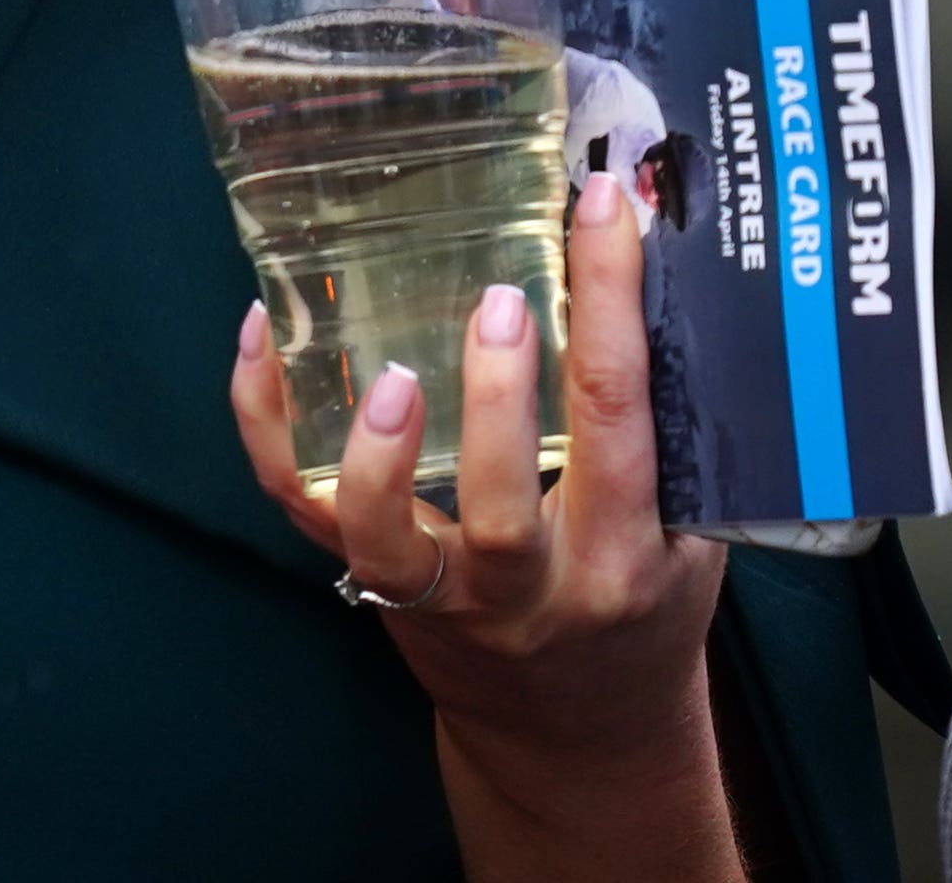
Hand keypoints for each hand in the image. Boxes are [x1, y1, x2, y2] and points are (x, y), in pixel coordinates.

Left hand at [230, 168, 733, 868]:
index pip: (620, 419)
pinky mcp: (374, 588)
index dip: (610, 306)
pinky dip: (266, 426)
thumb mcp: (692, 539)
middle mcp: (529, 585)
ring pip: (388, 534)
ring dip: (373, 453)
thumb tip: (649, 278)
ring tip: (384, 374)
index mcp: (625, 556)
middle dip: (498, 396)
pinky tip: (259, 340)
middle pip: (501, 500)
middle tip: (496, 296)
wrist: (582, 742)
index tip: (601, 210)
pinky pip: (301, 510)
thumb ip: (674, 435)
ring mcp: (441, 594)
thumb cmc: (641, 613)